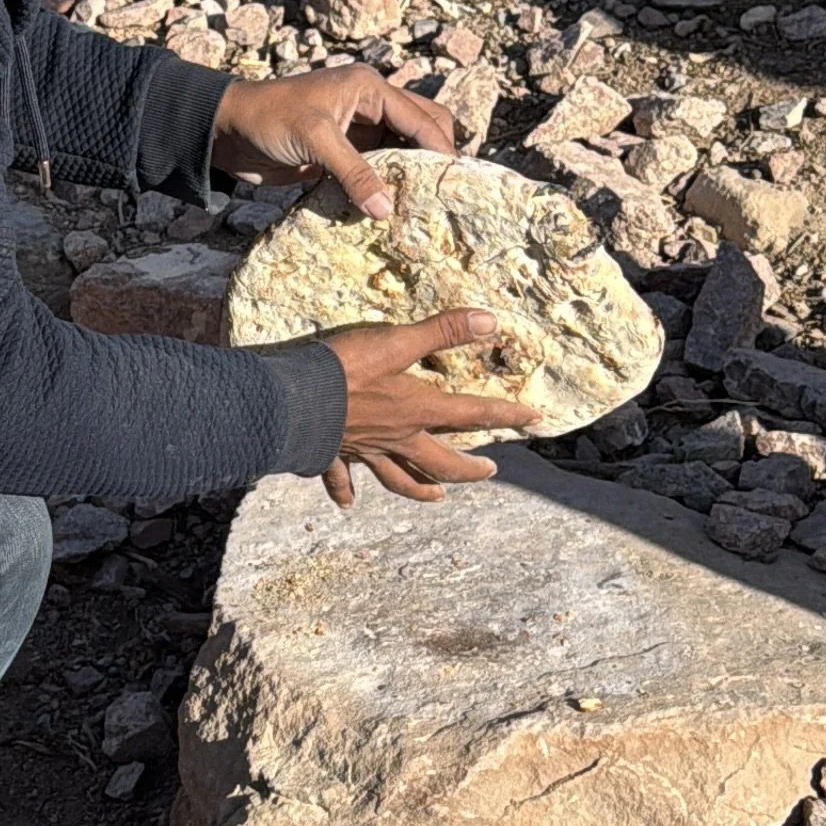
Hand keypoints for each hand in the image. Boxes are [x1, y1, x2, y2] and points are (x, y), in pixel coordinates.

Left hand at [212, 62, 456, 220]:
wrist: (227, 131)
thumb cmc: (269, 119)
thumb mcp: (315, 140)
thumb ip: (353, 172)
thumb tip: (386, 210)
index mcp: (369, 87)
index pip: (420, 118)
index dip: (440, 150)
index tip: (458, 183)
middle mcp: (370, 105)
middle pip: (422, 127)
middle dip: (435, 156)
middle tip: (446, 194)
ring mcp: (358, 130)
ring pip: (402, 149)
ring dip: (411, 173)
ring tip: (427, 206)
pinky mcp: (343, 153)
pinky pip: (378, 168)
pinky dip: (387, 185)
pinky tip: (394, 208)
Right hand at [320, 306, 533, 508]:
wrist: (292, 400)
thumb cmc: (345, 369)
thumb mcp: (397, 341)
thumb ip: (443, 331)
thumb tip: (491, 321)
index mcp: (416, 410)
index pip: (472, 414)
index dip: (506, 414)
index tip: (533, 419)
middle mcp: (397, 438)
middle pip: (442, 461)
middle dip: (469, 468)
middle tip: (490, 470)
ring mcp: (366, 451)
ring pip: (400, 478)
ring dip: (421, 489)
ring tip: (439, 497)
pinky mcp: (333, 455)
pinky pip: (343, 480)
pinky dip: (346, 492)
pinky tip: (348, 504)